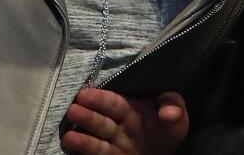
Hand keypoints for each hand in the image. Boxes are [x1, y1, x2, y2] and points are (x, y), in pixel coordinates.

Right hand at [60, 87, 188, 154]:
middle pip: (101, 121)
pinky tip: (70, 145)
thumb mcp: (176, 115)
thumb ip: (172, 107)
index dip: (100, 99)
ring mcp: (114, 144)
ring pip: (96, 139)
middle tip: (72, 110)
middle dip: (87, 116)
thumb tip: (168, 114)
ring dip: (82, 137)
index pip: (114, 103)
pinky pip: (98, 154)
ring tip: (67, 135)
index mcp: (131, 109)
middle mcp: (118, 126)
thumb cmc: (168, 128)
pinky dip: (84, 150)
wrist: (165, 152)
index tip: (83, 95)